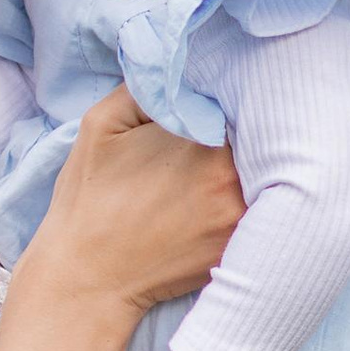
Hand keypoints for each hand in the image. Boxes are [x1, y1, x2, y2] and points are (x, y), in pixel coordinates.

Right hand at [23, 87, 242, 328]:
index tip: (213, 110)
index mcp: (203, 141)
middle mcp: (230, 180)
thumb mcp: (103, 124)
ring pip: (263, 178)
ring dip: (250, 170)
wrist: (87, 279)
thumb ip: (149, 87)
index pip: (240, 104)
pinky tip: (211, 206)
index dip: (228, 103)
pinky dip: (248, 206)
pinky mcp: (238, 249)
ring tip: (211, 176)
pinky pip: (258, 217)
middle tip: (215, 142)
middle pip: (258, 141)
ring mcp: (239, 220)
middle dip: (244, 135)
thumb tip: (182, 71)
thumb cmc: (89, 201)